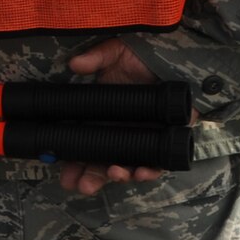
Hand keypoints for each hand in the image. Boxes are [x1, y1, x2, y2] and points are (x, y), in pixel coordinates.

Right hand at [57, 37, 164, 194]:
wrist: (174, 55)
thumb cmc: (141, 56)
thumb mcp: (115, 53)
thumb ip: (97, 58)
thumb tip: (75, 64)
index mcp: (99, 118)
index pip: (82, 146)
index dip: (73, 164)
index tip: (64, 175)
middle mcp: (118, 132)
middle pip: (102, 163)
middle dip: (92, 178)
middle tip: (83, 186)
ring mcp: (141, 138)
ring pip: (128, 167)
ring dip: (119, 176)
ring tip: (114, 174)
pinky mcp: (165, 140)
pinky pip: (158, 163)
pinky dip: (150, 170)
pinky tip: (142, 172)